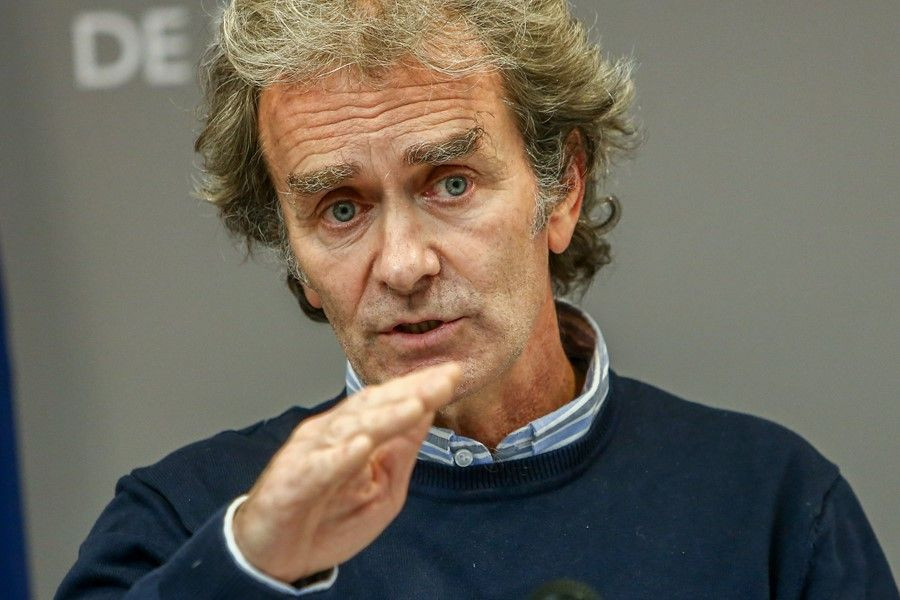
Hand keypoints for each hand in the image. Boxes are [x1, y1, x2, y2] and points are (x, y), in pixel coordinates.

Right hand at [232, 362, 461, 582]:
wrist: (278, 557)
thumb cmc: (327, 519)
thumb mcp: (383, 487)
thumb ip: (402, 450)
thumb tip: (428, 411)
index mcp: (354, 433)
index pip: (390, 402)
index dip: (421, 386)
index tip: (454, 373)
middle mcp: (331, 435)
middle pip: (373, 407)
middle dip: (411, 392)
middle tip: (444, 379)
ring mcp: (309, 455)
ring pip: (350, 430)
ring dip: (384, 417)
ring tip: (416, 405)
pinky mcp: (291, 483)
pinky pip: (317, 468)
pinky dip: (338, 457)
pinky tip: (360, 446)